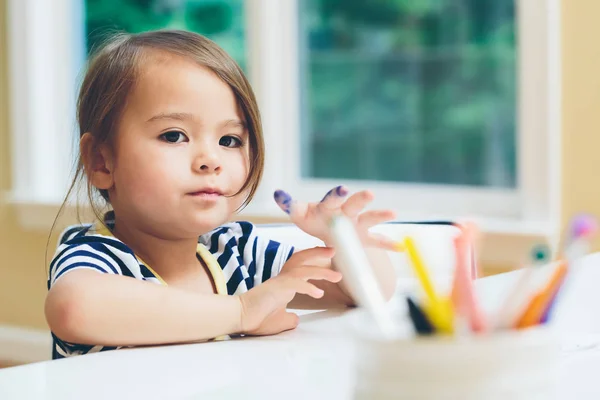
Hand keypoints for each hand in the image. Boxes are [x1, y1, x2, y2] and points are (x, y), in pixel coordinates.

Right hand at [239, 248, 340, 335]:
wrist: (239, 318)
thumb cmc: (257, 318)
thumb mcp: (279, 319)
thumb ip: (289, 317)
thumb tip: (296, 319)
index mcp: (283, 282)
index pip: (300, 265)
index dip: (313, 259)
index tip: (327, 257)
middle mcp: (282, 278)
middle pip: (302, 258)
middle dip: (319, 253)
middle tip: (334, 249)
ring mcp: (279, 282)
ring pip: (303, 270)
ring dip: (321, 272)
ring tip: (337, 276)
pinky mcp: (277, 288)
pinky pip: (295, 283)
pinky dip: (308, 286)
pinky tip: (319, 293)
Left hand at [274, 185, 396, 249]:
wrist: (327, 231)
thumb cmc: (313, 219)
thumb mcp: (299, 214)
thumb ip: (290, 204)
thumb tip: (276, 192)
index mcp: (330, 207)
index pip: (332, 198)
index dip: (336, 194)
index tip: (342, 188)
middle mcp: (346, 213)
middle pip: (354, 205)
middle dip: (360, 200)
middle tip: (369, 193)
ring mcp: (357, 226)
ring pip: (370, 220)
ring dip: (380, 216)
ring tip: (393, 213)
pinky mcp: (364, 239)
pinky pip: (378, 241)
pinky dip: (389, 244)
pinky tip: (401, 247)